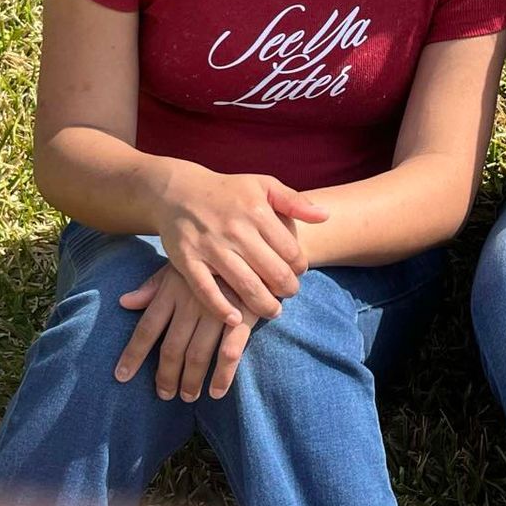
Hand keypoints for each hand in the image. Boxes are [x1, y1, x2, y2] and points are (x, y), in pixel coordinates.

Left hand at [115, 264, 262, 402]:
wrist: (252, 244)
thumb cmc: (211, 257)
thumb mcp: (179, 265)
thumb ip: (153, 286)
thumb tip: (124, 302)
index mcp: (172, 290)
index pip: (146, 328)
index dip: (133, 355)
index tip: (121, 377)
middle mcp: (190, 302)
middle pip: (171, 348)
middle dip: (165, 376)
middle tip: (164, 395)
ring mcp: (216, 310)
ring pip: (197, 355)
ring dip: (191, 381)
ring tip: (187, 397)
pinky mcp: (242, 316)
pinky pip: (229, 353)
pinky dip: (222, 376)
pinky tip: (216, 391)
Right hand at [155, 167, 327, 325]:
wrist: (178, 191)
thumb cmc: (228, 191)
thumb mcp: (263, 185)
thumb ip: (295, 201)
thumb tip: (326, 216)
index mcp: (257, 212)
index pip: (291, 252)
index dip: (300, 268)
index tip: (298, 273)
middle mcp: (235, 230)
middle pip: (273, 273)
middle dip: (288, 290)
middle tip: (289, 294)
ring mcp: (210, 247)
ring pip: (245, 286)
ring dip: (264, 306)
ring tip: (273, 311)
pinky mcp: (187, 261)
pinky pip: (207, 292)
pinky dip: (222, 309)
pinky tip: (236, 319)